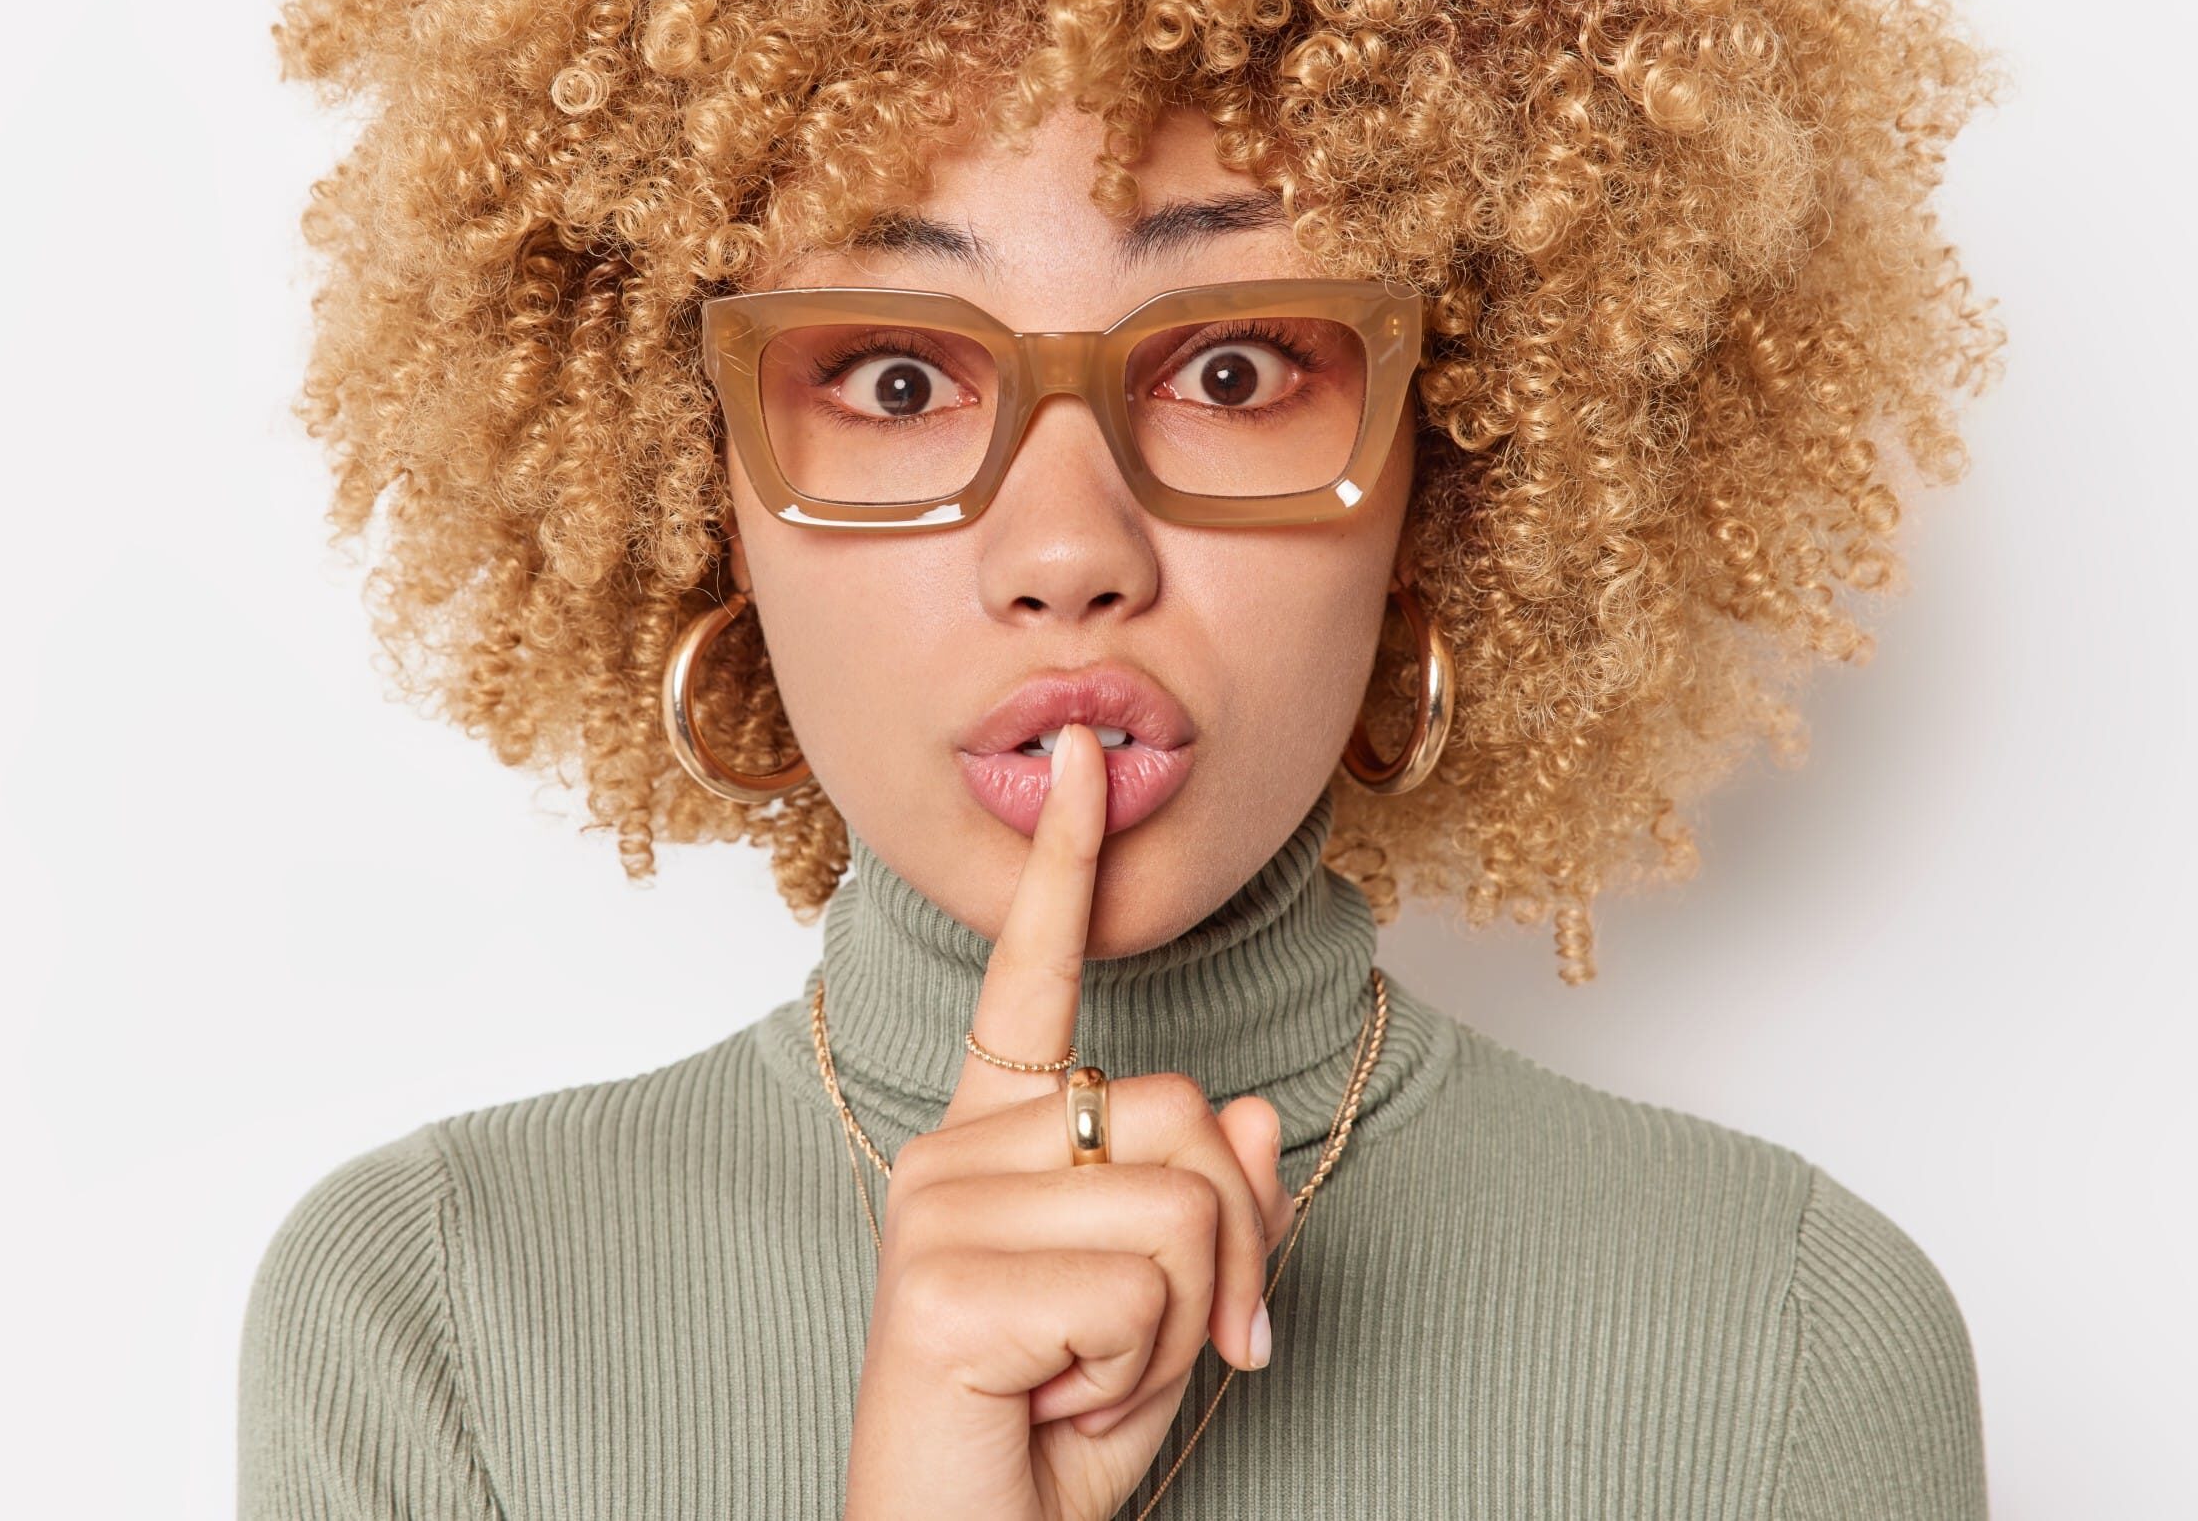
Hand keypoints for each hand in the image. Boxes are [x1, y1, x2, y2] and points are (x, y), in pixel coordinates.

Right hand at [840, 723, 1296, 1520]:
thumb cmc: (1052, 1441)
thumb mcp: (1169, 1312)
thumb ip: (1212, 1202)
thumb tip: (1256, 1109)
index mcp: (997, 1141)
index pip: (1036, 981)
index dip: (1067, 867)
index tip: (1087, 756)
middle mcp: (954, 1151)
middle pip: (1188, 1112)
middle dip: (1228, 1247)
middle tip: (1150, 1350)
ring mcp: (941, 1208)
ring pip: (1184, 1198)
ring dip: (1181, 1318)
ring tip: (1086, 1378)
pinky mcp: (945, 1278)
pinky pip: (1145, 1278)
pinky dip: (1140, 1364)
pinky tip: (1053, 1399)